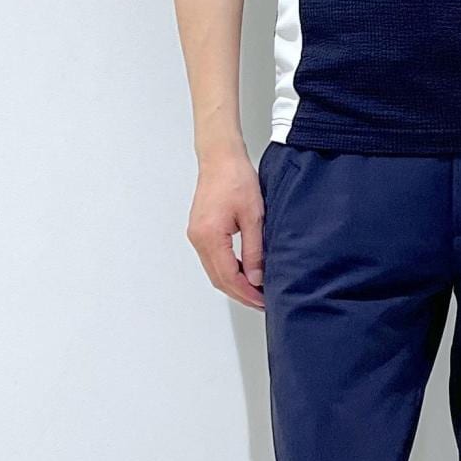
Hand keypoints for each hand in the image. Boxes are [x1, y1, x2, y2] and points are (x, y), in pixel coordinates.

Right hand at [187, 147, 265, 310]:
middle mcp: (198, 238)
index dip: (246, 293)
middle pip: (218, 278)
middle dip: (240, 293)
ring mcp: (196, 235)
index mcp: (209, 236)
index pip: (228, 276)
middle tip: (262, 302)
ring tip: (256, 291)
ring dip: (234, 283)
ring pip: (214, 271)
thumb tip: (256, 278)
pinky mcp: (199, 231)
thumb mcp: (254, 217)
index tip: (263, 301)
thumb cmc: (236, 179)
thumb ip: (254, 250)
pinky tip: (244, 273)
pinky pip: (212, 259)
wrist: (220, 158)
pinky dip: (227, 270)